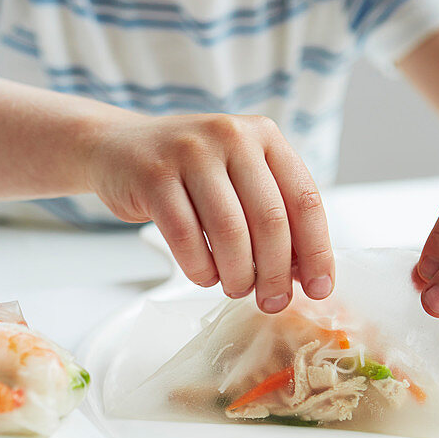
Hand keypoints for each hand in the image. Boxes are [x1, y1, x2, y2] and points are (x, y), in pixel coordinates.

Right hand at [90, 110, 333, 312]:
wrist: (118, 148)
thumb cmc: (189, 173)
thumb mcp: (238, 178)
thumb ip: (273, 214)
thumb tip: (305, 273)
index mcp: (265, 136)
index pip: (305, 200)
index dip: (317, 251)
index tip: (319, 289)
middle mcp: (232, 136)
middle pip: (270, 220)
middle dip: (275, 273)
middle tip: (272, 301)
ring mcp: (191, 152)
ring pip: (229, 232)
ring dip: (237, 275)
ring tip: (236, 288)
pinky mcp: (154, 175)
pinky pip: (186, 237)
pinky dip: (200, 268)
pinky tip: (204, 276)